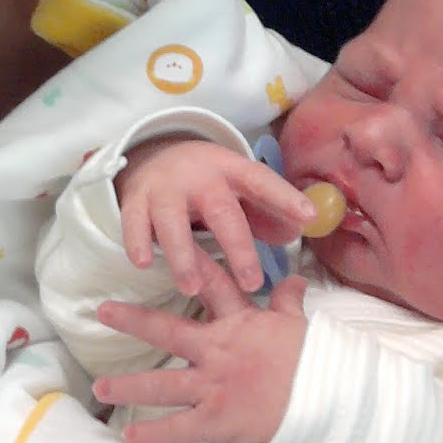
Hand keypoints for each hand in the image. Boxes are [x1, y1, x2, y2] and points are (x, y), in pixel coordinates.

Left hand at [93, 264, 308, 442]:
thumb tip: (294, 279)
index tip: (161, 245)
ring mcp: (213, 387)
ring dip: (129, 387)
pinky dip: (154, 434)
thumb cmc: (314, 363)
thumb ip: (287, 302)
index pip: (211, 284)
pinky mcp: (215, 421)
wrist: (324, 403)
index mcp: (238, 323)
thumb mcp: (299, 325)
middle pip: (168, 330)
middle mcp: (217, 351)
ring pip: (163, 384)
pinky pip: (179, 428)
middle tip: (102, 312)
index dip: (187, 265)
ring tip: (100, 388)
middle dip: (134, 320)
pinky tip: (130, 436)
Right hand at [117, 136, 314, 294]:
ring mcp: (165, 187)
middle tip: (253, 283)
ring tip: (192, 288)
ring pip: (172, 220)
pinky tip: (143, 263)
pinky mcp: (136, 199)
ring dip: (183, 255)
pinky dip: (137, 242)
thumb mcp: (238, 187)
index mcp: (231, 169)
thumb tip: (296, 234)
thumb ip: (267, 212)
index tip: (309, 217)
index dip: (285, 197)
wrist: (156, 154)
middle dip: (237, 247)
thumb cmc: (208, 184)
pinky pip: (133, 222)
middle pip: (220, 210)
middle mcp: (199, 176)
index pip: (262, 181)